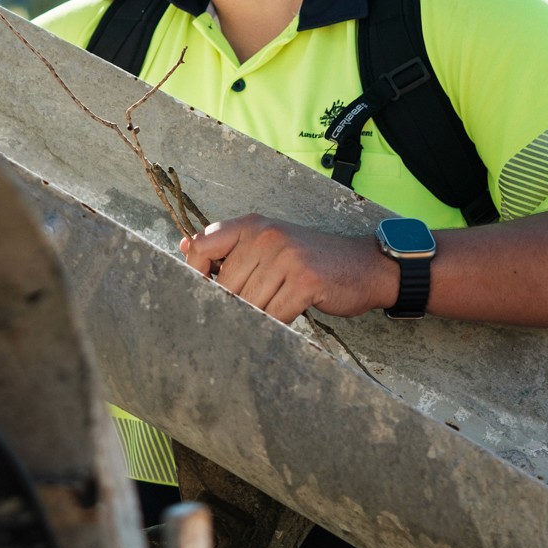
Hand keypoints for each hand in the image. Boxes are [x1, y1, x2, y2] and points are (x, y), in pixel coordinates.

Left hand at [181, 215, 394, 323]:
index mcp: (250, 224)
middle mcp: (265, 235)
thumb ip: (228, 247)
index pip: (202, 245)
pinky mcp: (305, 281)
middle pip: (225, 285)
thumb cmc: (308, 259)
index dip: (195, 274)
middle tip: (244, 313)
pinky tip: (285, 317)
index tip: (204, 293)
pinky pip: (274, 314)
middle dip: (232, 305)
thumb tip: (184, 247)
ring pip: (249, 303)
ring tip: (268, 313)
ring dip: (256, 316)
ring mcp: (286, 257)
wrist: (363, 266)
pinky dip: (276, 323)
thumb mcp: (267, 243)